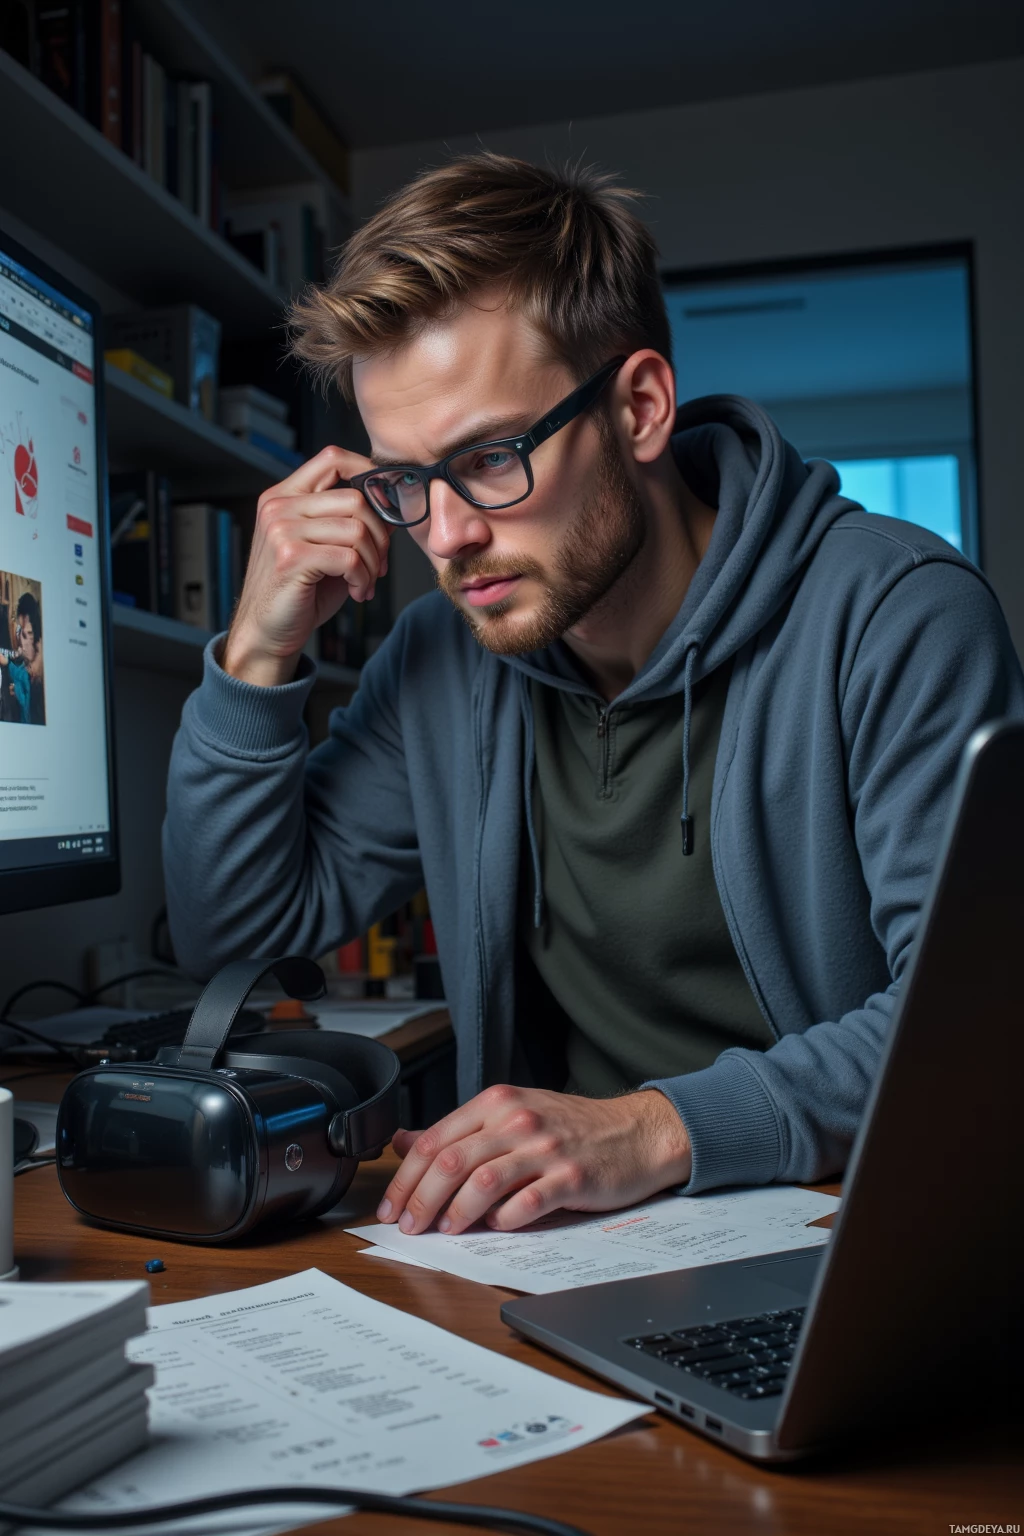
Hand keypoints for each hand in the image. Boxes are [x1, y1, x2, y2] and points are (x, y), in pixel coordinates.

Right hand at [222, 445, 389, 686]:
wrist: (267, 632)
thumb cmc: (300, 592)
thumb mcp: (326, 547)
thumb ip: (349, 521)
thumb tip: (392, 503)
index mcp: (285, 495)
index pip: (333, 458)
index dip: (369, 474)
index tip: (387, 506)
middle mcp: (279, 506)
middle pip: (355, 498)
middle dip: (380, 535)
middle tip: (378, 564)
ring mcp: (281, 529)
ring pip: (357, 529)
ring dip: (372, 562)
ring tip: (364, 582)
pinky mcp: (290, 557)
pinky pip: (349, 557)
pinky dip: (362, 578)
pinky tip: (356, 592)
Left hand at [376, 1084, 692, 1234]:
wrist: (635, 1132)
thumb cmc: (570, 1127)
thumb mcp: (510, 1115)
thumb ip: (456, 1131)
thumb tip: (401, 1142)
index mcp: (497, 1103)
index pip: (436, 1140)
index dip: (406, 1177)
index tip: (391, 1206)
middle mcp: (517, 1120)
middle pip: (452, 1161)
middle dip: (421, 1200)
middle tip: (408, 1226)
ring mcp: (546, 1148)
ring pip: (483, 1181)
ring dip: (456, 1212)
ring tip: (446, 1229)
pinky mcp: (572, 1178)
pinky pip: (527, 1203)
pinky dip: (504, 1219)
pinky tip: (496, 1226)